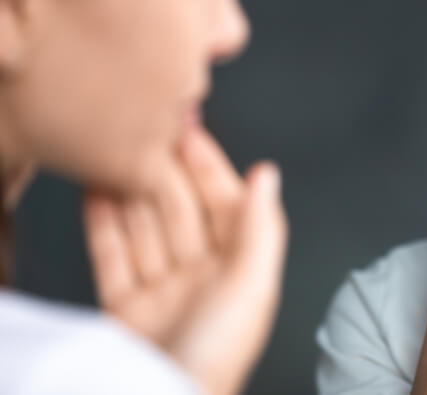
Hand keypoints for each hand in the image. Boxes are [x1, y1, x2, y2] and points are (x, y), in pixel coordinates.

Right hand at [82, 127, 287, 394]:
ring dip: (132, 191)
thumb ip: (260, 227)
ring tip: (116, 155)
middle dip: (165, 172)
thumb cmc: (217, 356)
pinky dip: (103, 224)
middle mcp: (203, 279)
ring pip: (146, 229)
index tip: (190, 130)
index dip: (209, 166)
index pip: (226, 204)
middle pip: (182, 212)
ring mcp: (163, 294)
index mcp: (240, 271)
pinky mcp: (126, 311)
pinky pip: (113, 258)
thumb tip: (269, 173)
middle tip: (146, 134)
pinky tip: (96, 194)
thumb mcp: (251, 287)